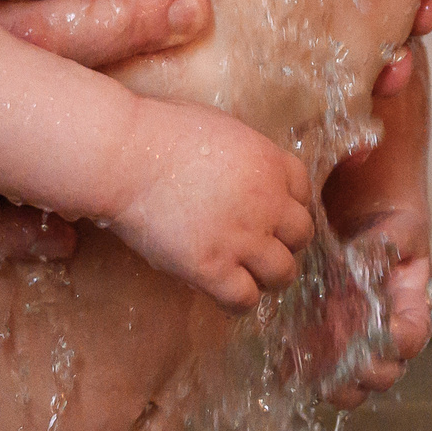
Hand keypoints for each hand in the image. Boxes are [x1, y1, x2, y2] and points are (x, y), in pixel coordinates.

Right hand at [108, 100, 316, 309]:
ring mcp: (242, 237)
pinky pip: (244, 299)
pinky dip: (239, 301)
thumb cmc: (162, 133)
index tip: (272, 215)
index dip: (289, 206)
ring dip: (269, 276)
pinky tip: (223, 291)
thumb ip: (245, 156)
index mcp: (269, 163)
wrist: (127, 156)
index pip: (304, 193)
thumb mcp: (223, 129)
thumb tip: (243, 172)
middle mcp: (267, 202)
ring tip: (248, 275)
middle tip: (261, 246)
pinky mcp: (212, 267)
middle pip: (301, 235)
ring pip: (283, 273)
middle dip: (284, 242)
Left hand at [315, 45, 431, 406]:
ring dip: (346, 372)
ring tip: (326, 387)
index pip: (417, 286)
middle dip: (378, 364)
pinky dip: (310, 359)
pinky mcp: (322, 290)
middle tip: (356, 379)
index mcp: (404, 233)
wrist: (341, 135)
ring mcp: (353, 285)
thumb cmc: (368, 122)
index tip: (393, 339)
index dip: (409, 318)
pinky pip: (321, 336)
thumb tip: (392, 63)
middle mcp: (384, 270)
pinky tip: (289, 371)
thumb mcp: (380, 103)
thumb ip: (390, 85)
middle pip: (392, 333)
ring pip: (358, 344)